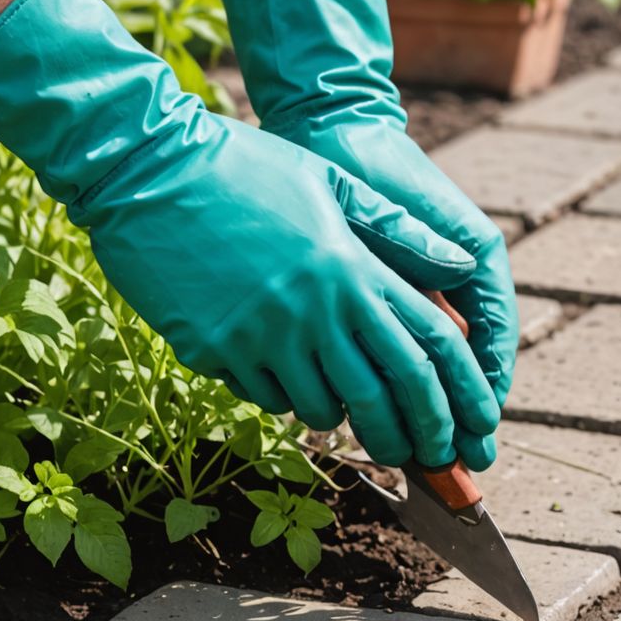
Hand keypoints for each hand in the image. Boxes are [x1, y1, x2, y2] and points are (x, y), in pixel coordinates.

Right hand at [0, 0, 500, 467]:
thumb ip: (396, 228)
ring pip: (321, 407)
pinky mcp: (214, 350)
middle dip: (414, 434)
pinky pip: (262, 396)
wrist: (146, 170)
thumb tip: (461, 265)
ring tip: (346, 413)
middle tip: (423, 455)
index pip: (430, 346)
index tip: (474, 427)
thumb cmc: (241, 165)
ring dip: (342, 417)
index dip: (461, 396)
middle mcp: (315, 309)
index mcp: (352, 266)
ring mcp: (262, 335)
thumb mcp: (327, 180)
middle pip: (386, 394)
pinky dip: (281, 397)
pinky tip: (280, 378)